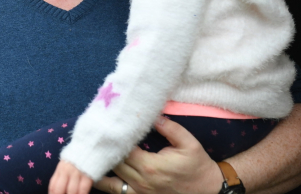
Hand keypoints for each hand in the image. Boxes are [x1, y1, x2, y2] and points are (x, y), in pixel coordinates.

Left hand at [49, 160, 93, 193]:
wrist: (92, 145)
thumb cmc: (79, 157)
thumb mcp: (67, 164)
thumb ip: (62, 175)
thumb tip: (57, 190)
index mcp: (60, 169)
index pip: (52, 186)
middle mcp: (66, 171)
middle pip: (59, 190)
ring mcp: (77, 173)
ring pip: (71, 192)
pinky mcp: (88, 175)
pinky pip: (83, 190)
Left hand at [96, 116, 218, 193]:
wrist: (209, 191)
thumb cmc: (198, 166)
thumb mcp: (189, 143)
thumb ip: (170, 128)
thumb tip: (153, 115)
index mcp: (150, 166)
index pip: (123, 150)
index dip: (115, 139)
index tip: (109, 127)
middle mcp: (142, 182)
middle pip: (114, 164)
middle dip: (105, 152)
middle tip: (98, 137)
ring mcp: (140, 193)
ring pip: (111, 183)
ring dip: (100, 171)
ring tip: (90, 158)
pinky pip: (118, 193)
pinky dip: (108, 185)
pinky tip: (99, 175)